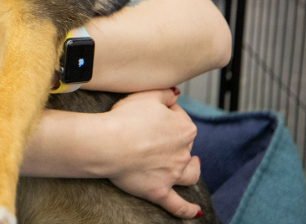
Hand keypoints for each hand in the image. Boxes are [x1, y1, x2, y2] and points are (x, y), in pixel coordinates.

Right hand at [104, 89, 202, 218]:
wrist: (109, 144)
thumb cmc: (125, 118)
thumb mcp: (147, 95)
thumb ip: (165, 93)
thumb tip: (175, 95)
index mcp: (184, 128)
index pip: (180, 117)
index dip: (166, 112)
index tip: (152, 112)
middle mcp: (183, 152)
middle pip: (184, 144)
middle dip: (175, 139)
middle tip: (156, 134)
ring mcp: (172, 174)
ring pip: (189, 173)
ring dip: (193, 169)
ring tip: (193, 165)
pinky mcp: (159, 191)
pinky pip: (177, 204)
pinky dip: (188, 209)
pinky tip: (196, 212)